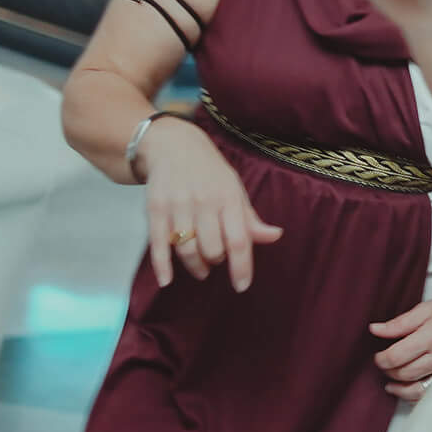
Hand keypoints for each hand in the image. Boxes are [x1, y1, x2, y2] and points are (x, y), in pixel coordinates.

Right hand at [138, 118, 281, 289]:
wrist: (173, 145)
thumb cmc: (210, 173)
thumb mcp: (235, 190)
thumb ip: (250, 219)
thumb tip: (275, 236)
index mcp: (228, 198)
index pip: (238, 240)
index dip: (242, 267)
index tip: (242, 286)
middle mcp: (203, 202)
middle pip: (212, 249)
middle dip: (216, 261)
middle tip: (216, 258)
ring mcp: (178, 205)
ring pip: (187, 250)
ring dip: (195, 266)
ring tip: (201, 268)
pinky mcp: (155, 208)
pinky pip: (158, 243)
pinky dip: (162, 265)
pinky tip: (166, 280)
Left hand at [369, 281, 431, 400]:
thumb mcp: (426, 308)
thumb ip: (399, 323)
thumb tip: (375, 330)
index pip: (397, 356)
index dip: (381, 359)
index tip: (378, 355)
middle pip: (404, 373)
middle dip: (388, 370)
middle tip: (383, 363)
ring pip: (415, 388)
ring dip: (398, 386)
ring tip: (390, 381)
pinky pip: (430, 393)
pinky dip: (414, 395)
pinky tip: (406, 389)